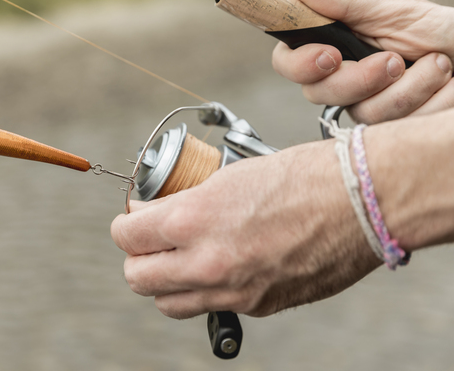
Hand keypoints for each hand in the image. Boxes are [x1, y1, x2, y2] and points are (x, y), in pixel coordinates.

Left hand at [111, 141, 380, 318]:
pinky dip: (205, 291)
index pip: (127, 235)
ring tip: (178, 259)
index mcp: (193, 219)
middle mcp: (206, 262)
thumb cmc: (301, 177)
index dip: (125, 226)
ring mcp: (232, 291)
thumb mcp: (230, 176)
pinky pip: (211, 307)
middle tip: (148, 241)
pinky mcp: (258, 306)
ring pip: (168, 303)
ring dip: (164, 282)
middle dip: (136, 258)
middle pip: (137, 278)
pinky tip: (219, 267)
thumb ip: (188, 201)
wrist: (359, 201)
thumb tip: (161, 213)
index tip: (133, 219)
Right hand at [272, 0, 453, 123]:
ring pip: (362, 112)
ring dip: (408, 87)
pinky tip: (442, 84)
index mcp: (331, 47)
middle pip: (319, 94)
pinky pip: (394, 125)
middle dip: (361, 79)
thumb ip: (342, 4)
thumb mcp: (389, 10)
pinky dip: (427, 100)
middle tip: (395, 60)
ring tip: (437, 64)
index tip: (330, 55)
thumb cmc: (435, 28)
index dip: (300, 65)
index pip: (288, 63)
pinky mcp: (389, 126)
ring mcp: (364, 104)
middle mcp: (341, 79)